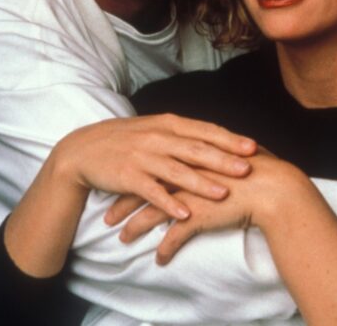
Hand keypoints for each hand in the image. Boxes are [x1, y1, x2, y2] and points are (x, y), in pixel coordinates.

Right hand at [54, 114, 256, 220]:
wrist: (83, 150)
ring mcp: (142, 157)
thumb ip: (183, 133)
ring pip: (176, 171)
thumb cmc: (125, 139)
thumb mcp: (154, 128)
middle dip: (223, 160)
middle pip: (196, 149)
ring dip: (201, 183)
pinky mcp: (128, 176)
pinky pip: (152, 191)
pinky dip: (169, 202)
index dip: (229, 140)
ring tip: (223, 194)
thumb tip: (216, 139)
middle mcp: (157, 137)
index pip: (204, 131)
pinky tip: (185, 213)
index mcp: (167, 124)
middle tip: (248, 170)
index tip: (253, 148)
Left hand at [113, 153, 311, 263]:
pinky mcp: (198, 215)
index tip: (118, 186)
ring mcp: (188, 194)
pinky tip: (160, 260)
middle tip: (107, 217)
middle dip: (123, 204)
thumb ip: (210, 154)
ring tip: (122, 239)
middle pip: (143, 189)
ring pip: (151, 213)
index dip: (133, 177)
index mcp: (187, 154)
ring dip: (134, 228)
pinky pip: (175, 237)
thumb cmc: (256, 169)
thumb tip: (206, 153)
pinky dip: (165, 249)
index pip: (150, 165)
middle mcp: (182, 172)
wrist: (273, 186)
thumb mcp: (227, 154)